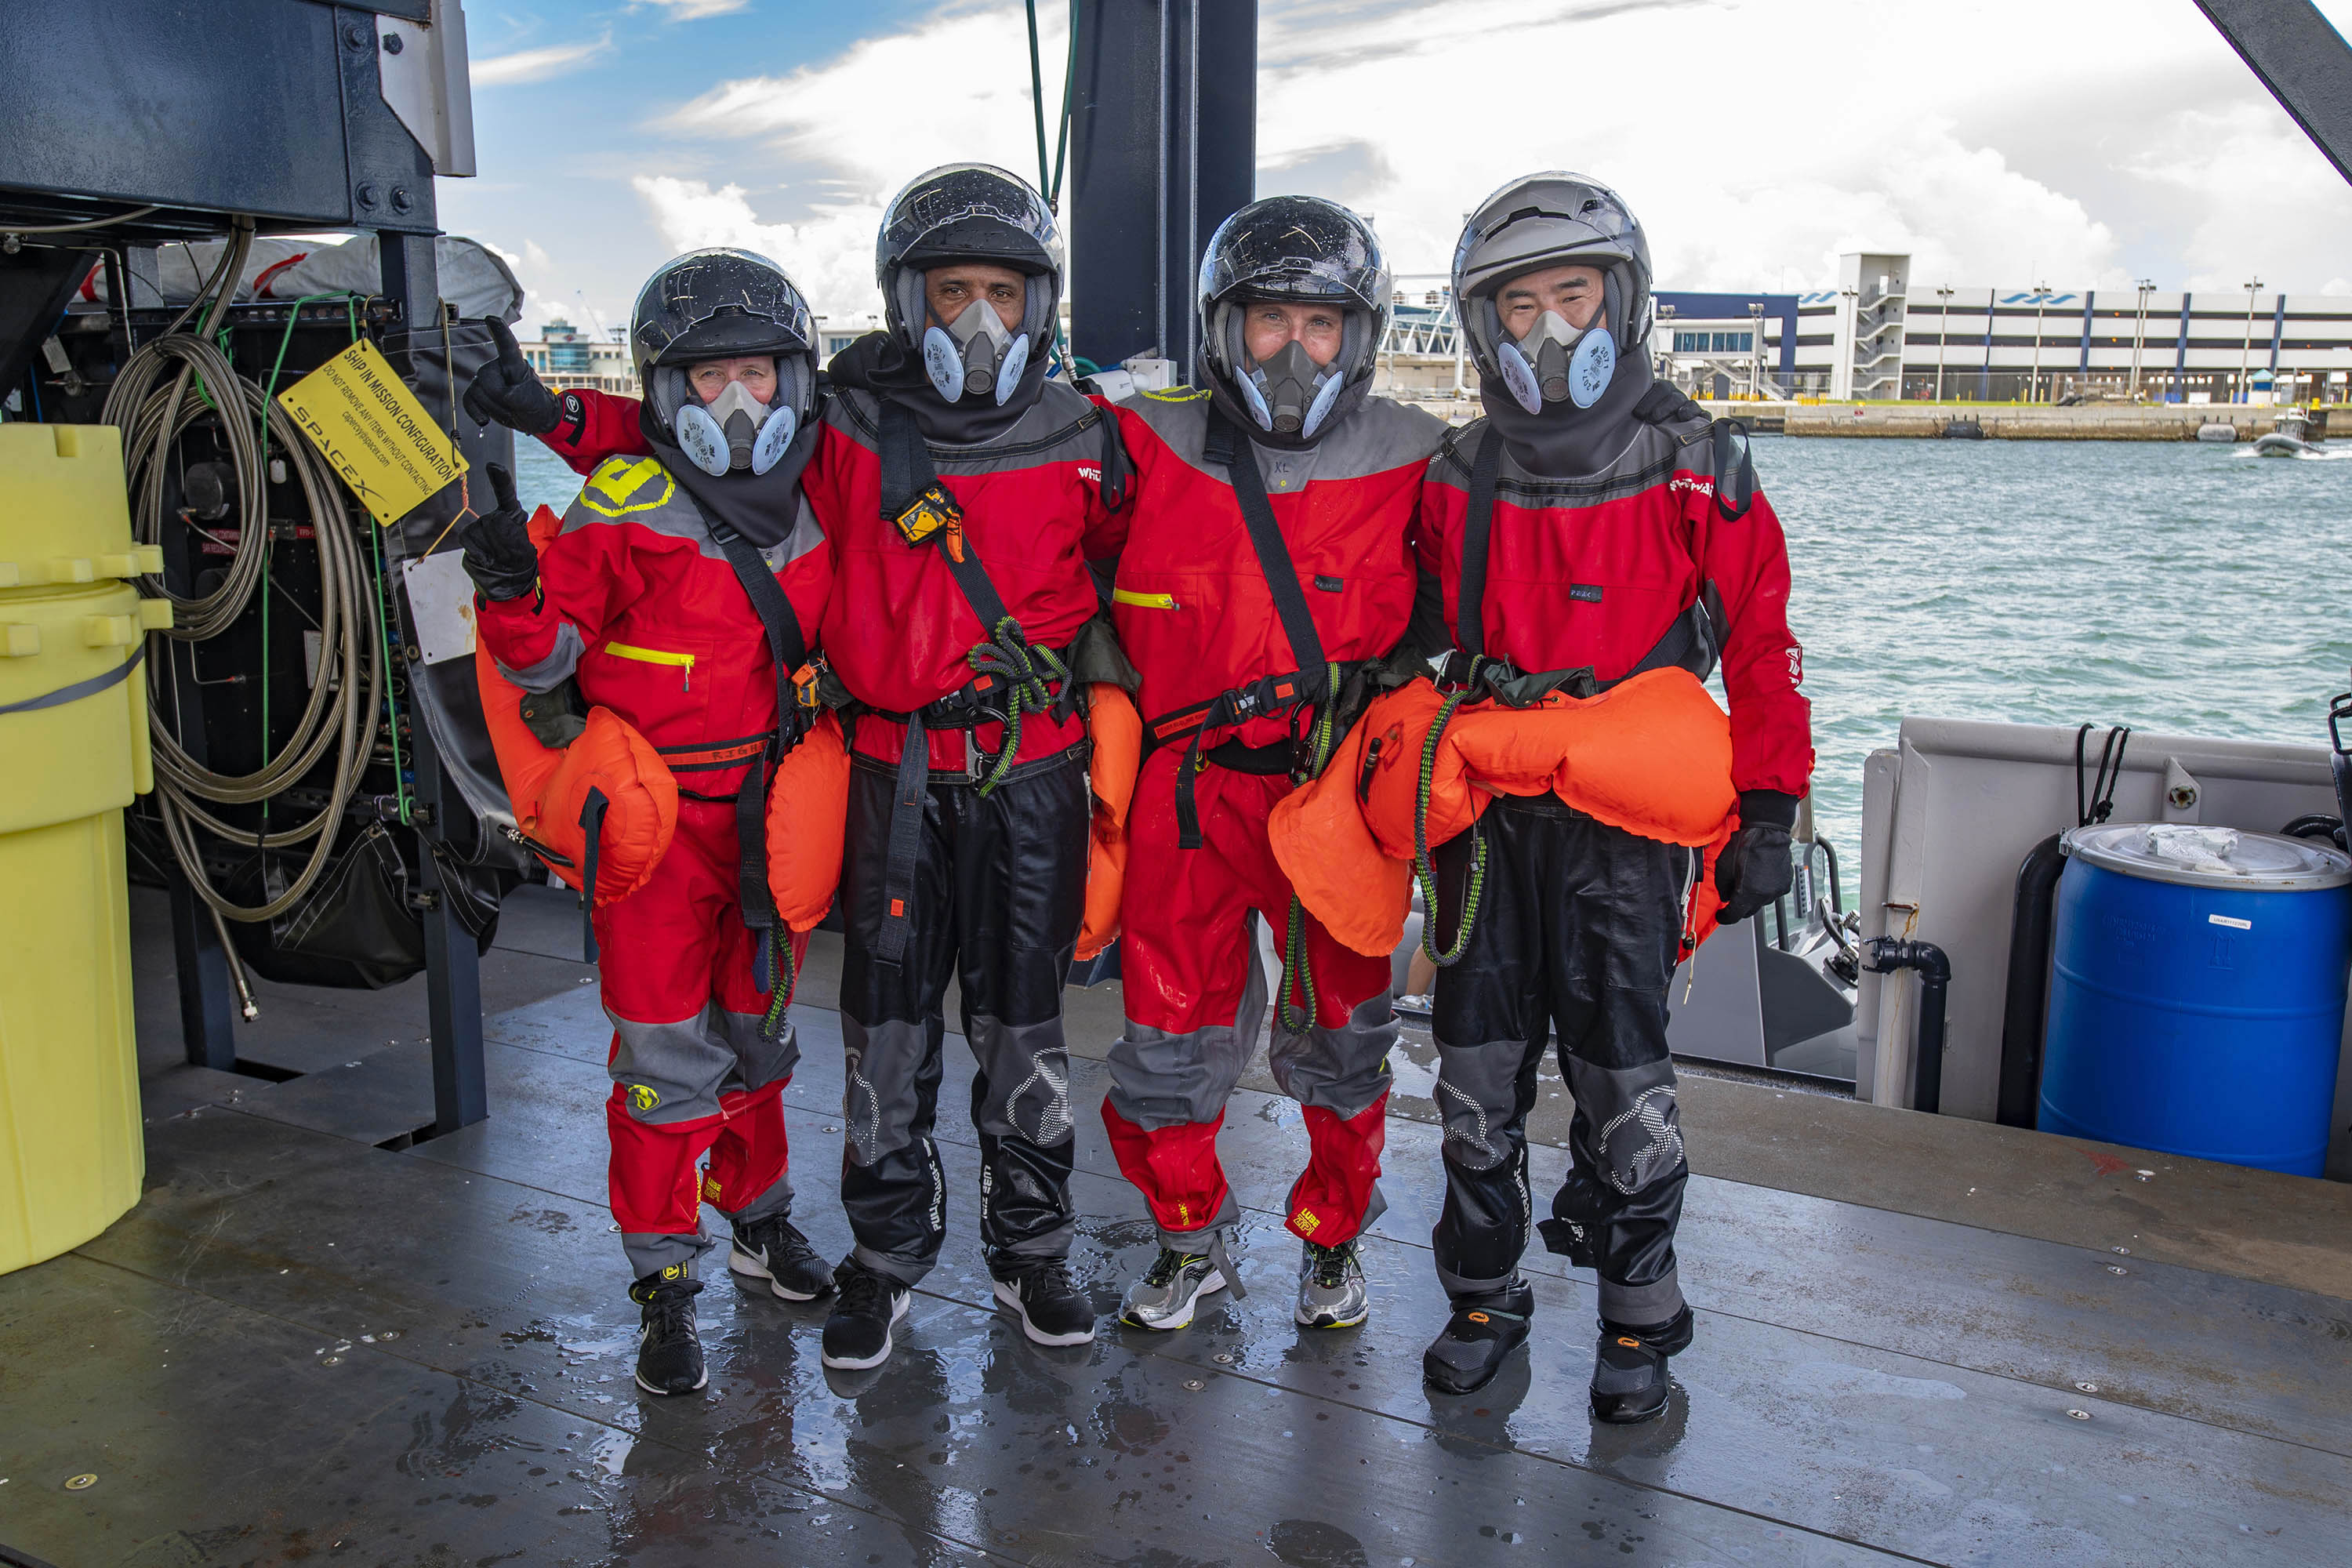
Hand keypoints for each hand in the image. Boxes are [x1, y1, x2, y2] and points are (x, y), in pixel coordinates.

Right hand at [460, 464, 537, 601]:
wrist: (507, 583)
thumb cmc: (519, 563)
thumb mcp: (523, 550)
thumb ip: (511, 535)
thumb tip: (495, 521)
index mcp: (511, 516)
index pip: (506, 495)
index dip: (500, 480)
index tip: (493, 466)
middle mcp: (494, 519)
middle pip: (493, 521)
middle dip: (502, 540)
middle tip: (510, 555)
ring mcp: (480, 529)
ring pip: (480, 532)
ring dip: (492, 549)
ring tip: (501, 559)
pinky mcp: (469, 540)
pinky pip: (470, 543)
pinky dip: (479, 554)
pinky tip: (488, 562)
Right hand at [462, 318, 561, 434]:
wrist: (534, 418)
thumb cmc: (536, 404)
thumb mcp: (531, 401)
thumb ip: (515, 395)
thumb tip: (500, 394)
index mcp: (515, 365)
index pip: (507, 346)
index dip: (499, 332)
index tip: (491, 318)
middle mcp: (498, 367)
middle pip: (484, 377)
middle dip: (497, 395)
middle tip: (514, 403)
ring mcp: (488, 379)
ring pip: (476, 391)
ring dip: (492, 406)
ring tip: (508, 408)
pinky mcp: (480, 392)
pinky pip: (468, 400)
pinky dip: (475, 411)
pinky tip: (484, 419)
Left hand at [1712, 790, 1798, 923]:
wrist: (1767, 832)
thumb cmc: (1746, 844)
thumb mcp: (1723, 867)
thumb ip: (1722, 887)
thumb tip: (1726, 896)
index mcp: (1748, 893)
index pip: (1734, 916)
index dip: (1724, 917)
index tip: (1721, 916)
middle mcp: (1764, 895)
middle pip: (1748, 911)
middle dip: (1738, 907)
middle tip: (1732, 897)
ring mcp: (1777, 890)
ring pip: (1761, 902)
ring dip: (1753, 897)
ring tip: (1747, 881)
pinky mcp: (1785, 883)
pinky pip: (1772, 893)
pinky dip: (1765, 889)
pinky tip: (1759, 877)